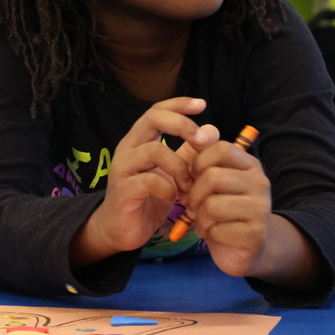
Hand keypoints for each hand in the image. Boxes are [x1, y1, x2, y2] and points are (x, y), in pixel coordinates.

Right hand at [70, 97, 212, 266]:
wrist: (122, 230)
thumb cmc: (148, 198)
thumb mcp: (173, 174)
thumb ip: (189, 153)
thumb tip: (212, 129)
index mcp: (139, 140)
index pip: (156, 111)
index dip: (178, 104)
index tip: (201, 105)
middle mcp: (128, 148)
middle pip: (152, 119)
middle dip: (181, 125)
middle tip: (201, 140)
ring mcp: (123, 168)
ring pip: (155, 150)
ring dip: (180, 166)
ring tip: (190, 184)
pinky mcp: (123, 190)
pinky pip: (149, 180)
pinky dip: (169, 188)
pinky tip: (175, 198)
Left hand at [182, 139, 272, 276]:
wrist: (248, 248)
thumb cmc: (224, 210)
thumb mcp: (213, 181)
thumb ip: (205, 157)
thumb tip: (206, 128)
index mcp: (249, 165)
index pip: (220, 148)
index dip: (197, 163)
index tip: (192, 180)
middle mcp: (260, 182)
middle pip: (212, 177)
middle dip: (194, 195)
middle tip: (193, 207)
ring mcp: (261, 209)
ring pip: (212, 205)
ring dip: (199, 218)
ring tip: (204, 222)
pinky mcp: (256, 235)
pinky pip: (217, 230)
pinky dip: (208, 234)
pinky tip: (214, 235)